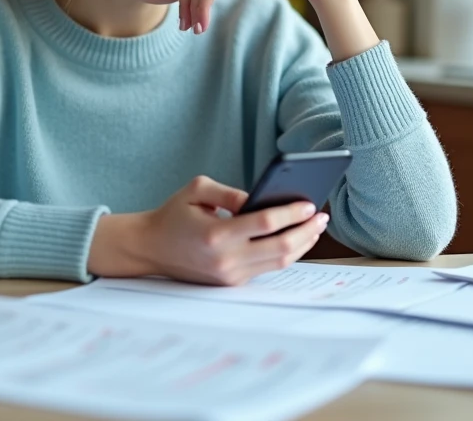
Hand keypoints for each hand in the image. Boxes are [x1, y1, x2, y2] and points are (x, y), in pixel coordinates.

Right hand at [127, 176, 328, 285]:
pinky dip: (285, 253)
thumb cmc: (174, 214)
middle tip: (321, 216)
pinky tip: (297, 238)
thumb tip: (261, 199)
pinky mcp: (232, 282)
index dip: (290, 214)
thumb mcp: (196, 190)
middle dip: (305, 231)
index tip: (309, 204)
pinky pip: (266, 268)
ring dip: (301, 245)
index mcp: (216, 235)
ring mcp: (230, 275)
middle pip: (279, 248)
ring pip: (278, 262)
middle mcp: (226, 260)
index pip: (264, 224)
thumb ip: (229, 192)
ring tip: (315, 227)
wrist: (151, 248)